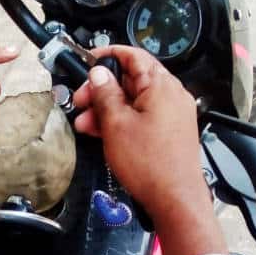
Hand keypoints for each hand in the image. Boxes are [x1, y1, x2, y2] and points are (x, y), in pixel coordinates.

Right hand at [71, 46, 208, 223]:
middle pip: (131, 79)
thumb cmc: (151, 164)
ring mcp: (172, 113)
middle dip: (101, 89)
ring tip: (86, 124)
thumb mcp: (116, 124)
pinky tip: (102, 132)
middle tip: (80, 102)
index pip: (133, 55)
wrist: (175, 199)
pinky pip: (142, 116)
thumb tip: (99, 74)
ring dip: (108, 108)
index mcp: (161, 85)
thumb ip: (105, 93)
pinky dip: (122, 120)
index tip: (87, 62)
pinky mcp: (170, 130)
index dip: (107, 55)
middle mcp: (171, 94)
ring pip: (134, 100)